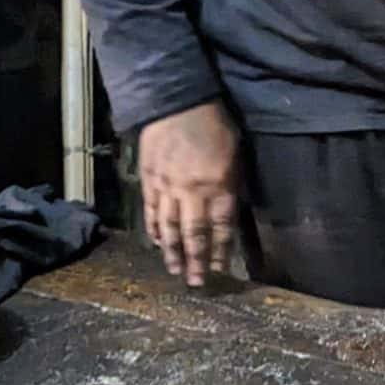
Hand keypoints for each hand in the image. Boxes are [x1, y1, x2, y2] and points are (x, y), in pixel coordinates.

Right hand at [138, 101, 239, 287]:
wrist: (177, 102)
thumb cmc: (214, 125)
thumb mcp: (235, 154)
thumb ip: (231, 185)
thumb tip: (228, 212)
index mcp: (218, 185)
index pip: (221, 227)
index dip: (221, 251)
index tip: (221, 270)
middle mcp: (192, 192)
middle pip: (194, 234)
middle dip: (196, 261)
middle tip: (196, 283)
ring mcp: (167, 187)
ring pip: (168, 228)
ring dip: (173, 252)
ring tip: (176, 270)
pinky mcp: (148, 180)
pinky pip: (150, 211)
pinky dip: (153, 230)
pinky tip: (156, 243)